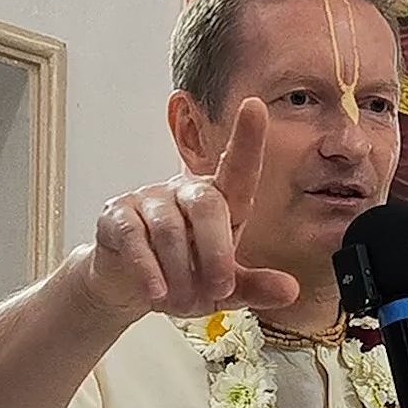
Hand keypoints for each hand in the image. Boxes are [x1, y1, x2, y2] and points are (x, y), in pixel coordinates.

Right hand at [77, 97, 298, 320]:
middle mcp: (184, 192)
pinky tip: (155, 290)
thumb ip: (254, 287)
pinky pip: (134, 237)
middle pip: (207, 205)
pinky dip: (148, 269)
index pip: (237, 166)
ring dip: (179, 273)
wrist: (126, 287)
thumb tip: (290, 289)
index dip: (247, 138)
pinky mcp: (117, 215)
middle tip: (219, 290)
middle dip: (216, 252)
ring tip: (181, 302)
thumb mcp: (223, 288)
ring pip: (170, 229)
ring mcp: (149, 200)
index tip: (255, 106)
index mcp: (219, 201)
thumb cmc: (181, 276)